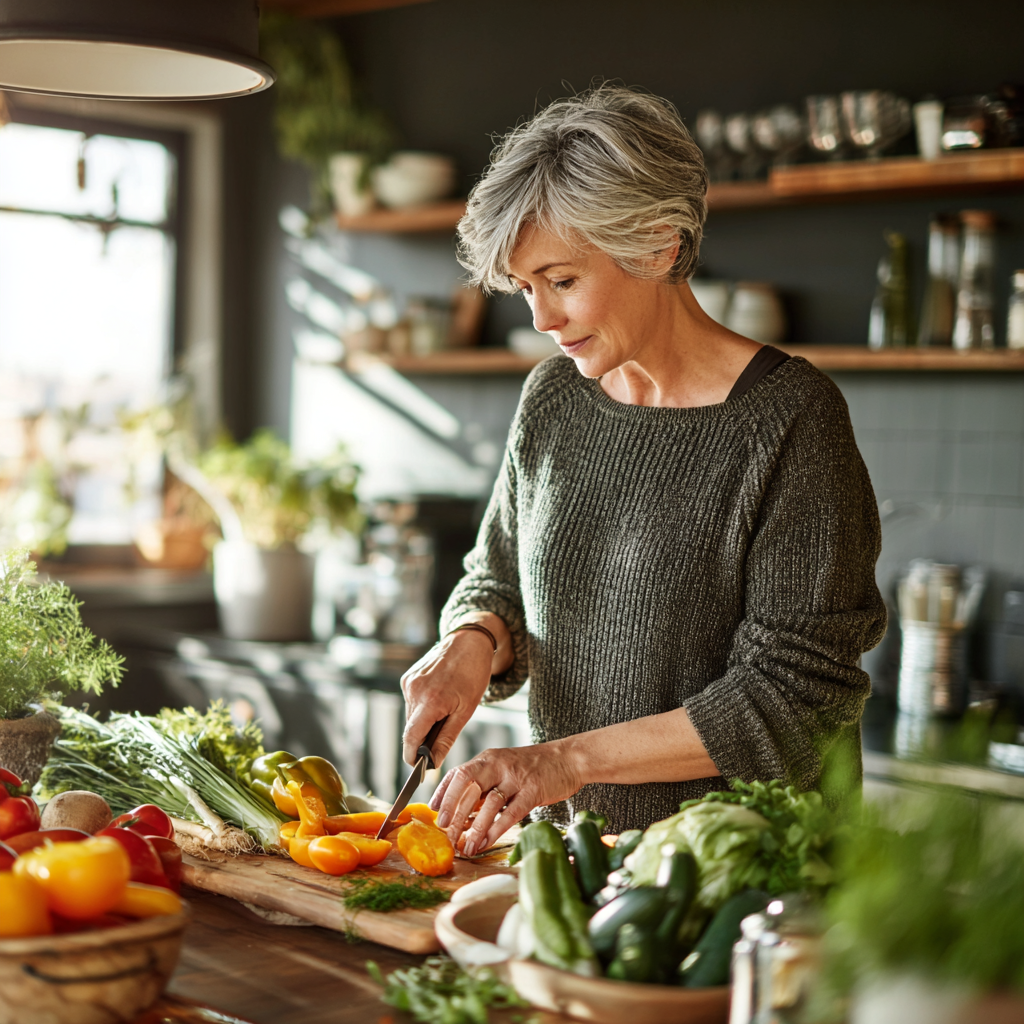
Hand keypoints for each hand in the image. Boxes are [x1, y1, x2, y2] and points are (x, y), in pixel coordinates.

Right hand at [400, 629, 492, 766]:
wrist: (469, 641)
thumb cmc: (473, 675)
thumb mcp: (465, 711)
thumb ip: (446, 738)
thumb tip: (433, 762)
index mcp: (430, 700)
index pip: (411, 738)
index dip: (412, 756)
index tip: (417, 768)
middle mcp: (414, 690)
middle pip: (411, 728)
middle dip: (422, 740)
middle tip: (439, 742)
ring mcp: (409, 682)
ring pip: (411, 716)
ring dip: (423, 722)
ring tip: (444, 713)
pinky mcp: (407, 677)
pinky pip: (411, 702)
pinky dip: (422, 708)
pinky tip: (438, 699)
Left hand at [429, 741, 582, 855]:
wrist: (568, 758)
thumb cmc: (534, 768)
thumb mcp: (504, 770)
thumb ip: (484, 788)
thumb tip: (460, 815)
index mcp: (487, 759)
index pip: (458, 773)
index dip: (443, 793)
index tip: (432, 812)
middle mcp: (498, 764)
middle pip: (468, 786)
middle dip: (453, 812)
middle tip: (445, 834)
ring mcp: (516, 777)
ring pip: (489, 803)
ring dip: (475, 828)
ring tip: (466, 846)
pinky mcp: (533, 790)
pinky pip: (510, 813)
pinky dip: (496, 830)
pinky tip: (486, 842)